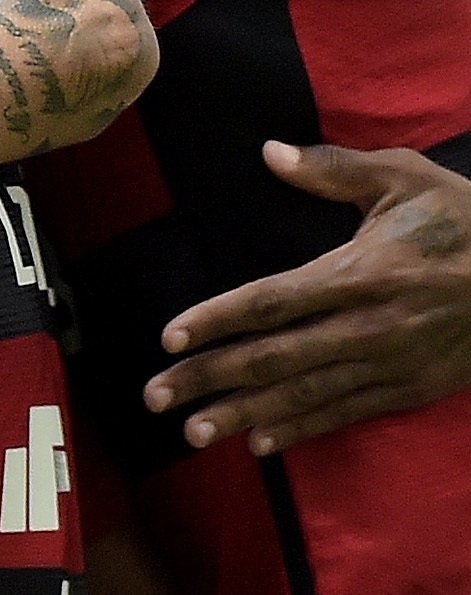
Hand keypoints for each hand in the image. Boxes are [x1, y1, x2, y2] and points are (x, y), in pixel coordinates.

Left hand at [147, 142, 470, 453]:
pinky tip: (259, 442)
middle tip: (155, 396)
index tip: (170, 336)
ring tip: (192, 432)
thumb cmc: (463, 219)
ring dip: (244, 415)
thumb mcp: (404, 178)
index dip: (217, 320)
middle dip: (210, 378)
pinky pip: (346, 412)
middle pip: (275, 357)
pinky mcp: (410, 388)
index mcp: (362, 272)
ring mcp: (391, 362)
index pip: (273, 301)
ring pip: (304, 394)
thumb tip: (270, 151)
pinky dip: (301, 429)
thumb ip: (333, 168)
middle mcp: (371, 325)